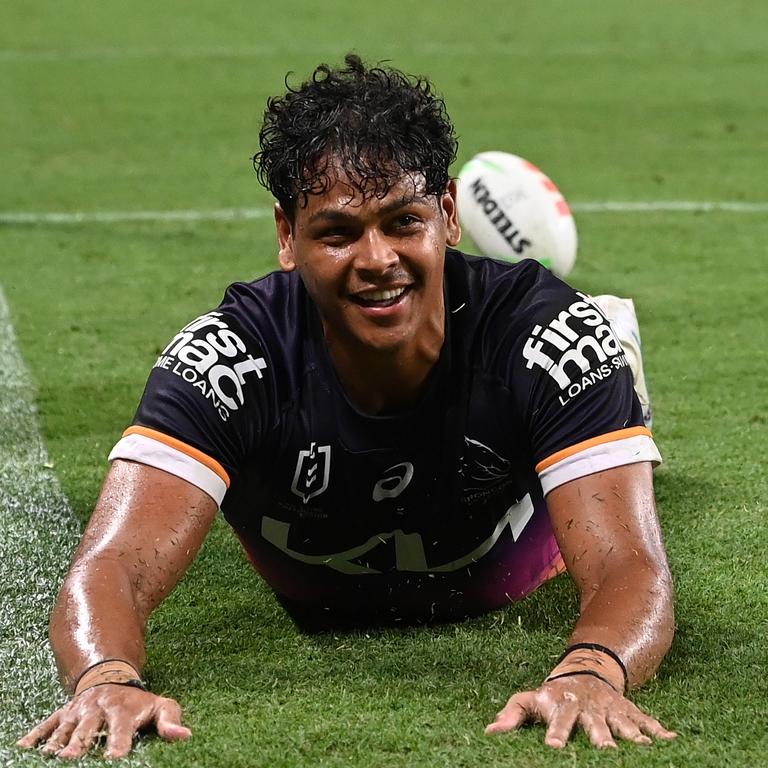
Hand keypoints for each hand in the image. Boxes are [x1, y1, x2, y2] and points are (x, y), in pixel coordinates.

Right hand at [16, 684, 190, 758]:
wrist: (111, 676)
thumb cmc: (137, 701)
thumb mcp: (159, 705)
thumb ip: (170, 720)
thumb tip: (184, 736)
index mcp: (122, 710)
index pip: (121, 729)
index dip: (118, 744)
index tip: (115, 758)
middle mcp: (98, 709)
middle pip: (89, 729)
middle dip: (82, 743)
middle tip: (73, 759)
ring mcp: (78, 711)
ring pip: (66, 727)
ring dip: (58, 742)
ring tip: (52, 756)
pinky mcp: (63, 713)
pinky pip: (46, 723)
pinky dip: (35, 734)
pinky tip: (23, 746)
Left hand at [485, 674, 675, 748]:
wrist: (585, 670)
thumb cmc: (554, 693)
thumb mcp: (532, 699)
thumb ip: (512, 714)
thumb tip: (489, 732)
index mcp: (562, 704)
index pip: (558, 720)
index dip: (555, 733)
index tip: (552, 747)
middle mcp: (588, 707)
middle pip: (594, 725)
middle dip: (599, 738)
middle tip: (605, 752)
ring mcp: (610, 708)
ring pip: (622, 723)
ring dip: (631, 735)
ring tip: (642, 747)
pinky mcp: (628, 710)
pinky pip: (646, 720)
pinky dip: (659, 730)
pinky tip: (673, 740)